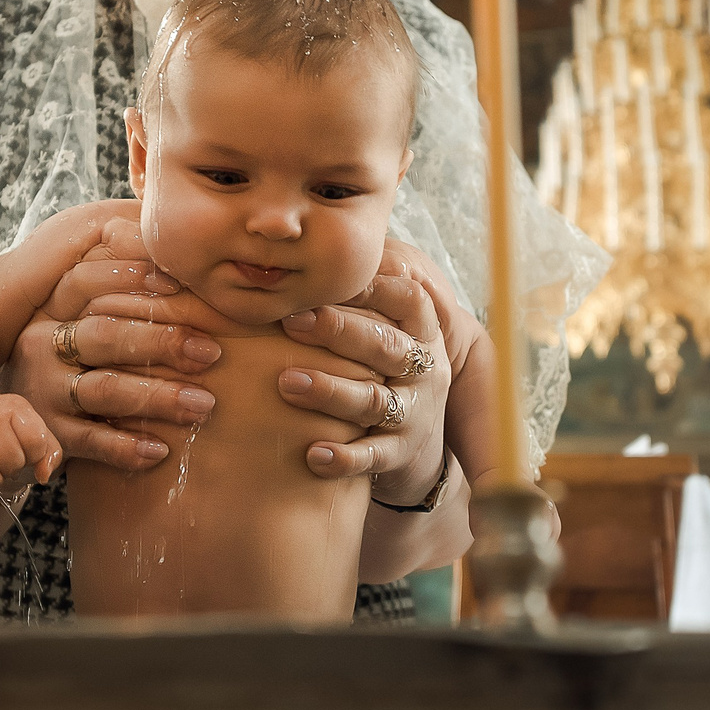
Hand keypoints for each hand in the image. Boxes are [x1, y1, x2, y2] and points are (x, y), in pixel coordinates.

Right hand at [0, 394, 62, 497]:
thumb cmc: (3, 427)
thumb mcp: (31, 428)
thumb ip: (49, 451)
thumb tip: (43, 476)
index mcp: (14, 408)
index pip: (36, 443)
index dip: (33, 454)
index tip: (23, 448)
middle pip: (12, 464)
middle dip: (11, 468)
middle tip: (2, 458)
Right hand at [5, 216, 222, 473]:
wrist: (17, 420)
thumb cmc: (81, 354)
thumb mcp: (86, 312)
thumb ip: (122, 281)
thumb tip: (161, 228)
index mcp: (56, 305)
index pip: (91, 281)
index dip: (136, 278)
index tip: (185, 285)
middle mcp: (44, 343)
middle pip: (105, 334)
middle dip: (162, 342)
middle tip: (213, 353)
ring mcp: (44, 390)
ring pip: (104, 389)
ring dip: (157, 396)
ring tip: (204, 405)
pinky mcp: (50, 434)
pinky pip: (90, 441)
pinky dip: (125, 447)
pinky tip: (160, 450)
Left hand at [278, 244, 451, 502]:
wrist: (416, 441)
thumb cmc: (379, 369)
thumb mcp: (385, 333)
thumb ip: (357, 302)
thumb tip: (297, 253)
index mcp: (420, 331)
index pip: (408, 300)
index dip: (373, 287)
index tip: (328, 277)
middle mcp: (422, 369)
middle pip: (386, 347)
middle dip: (339, 332)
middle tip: (291, 321)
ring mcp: (414, 412)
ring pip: (374, 400)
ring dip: (330, 390)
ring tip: (287, 383)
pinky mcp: (400, 453)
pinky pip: (373, 455)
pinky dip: (344, 457)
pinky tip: (312, 455)